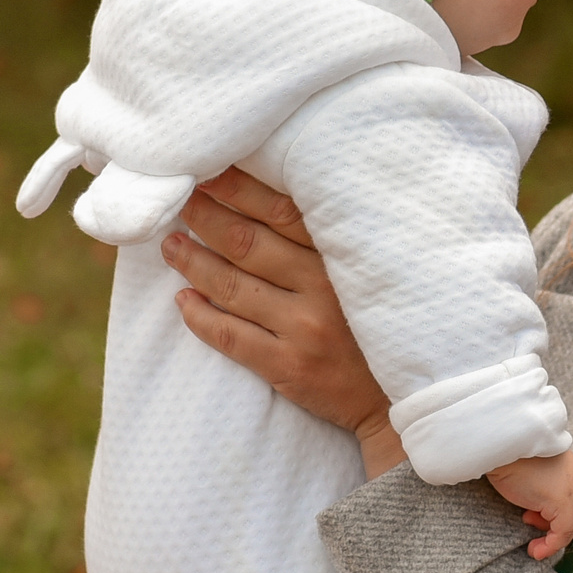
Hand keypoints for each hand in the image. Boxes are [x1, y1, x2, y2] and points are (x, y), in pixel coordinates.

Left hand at [164, 169, 405, 475]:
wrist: (401, 397)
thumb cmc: (378, 326)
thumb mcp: (366, 274)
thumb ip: (328, 242)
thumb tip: (268, 203)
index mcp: (342, 257)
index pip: (280, 211)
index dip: (238, 190)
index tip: (207, 175)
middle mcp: (322, 288)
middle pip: (247, 243)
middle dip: (205, 219)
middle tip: (179, 204)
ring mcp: (304, 329)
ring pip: (231, 287)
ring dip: (193, 263)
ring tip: (171, 246)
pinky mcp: (288, 366)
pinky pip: (230, 336)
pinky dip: (199, 316)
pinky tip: (183, 300)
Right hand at [488, 450, 572, 560]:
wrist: (500, 445)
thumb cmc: (507, 456)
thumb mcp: (531, 471)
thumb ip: (543, 487)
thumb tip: (537, 510)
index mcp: (572, 466)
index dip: (558, 514)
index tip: (536, 520)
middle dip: (556, 527)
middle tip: (533, 529)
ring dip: (554, 539)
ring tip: (534, 545)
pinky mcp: (563, 500)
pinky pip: (564, 531)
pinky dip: (552, 545)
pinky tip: (536, 550)